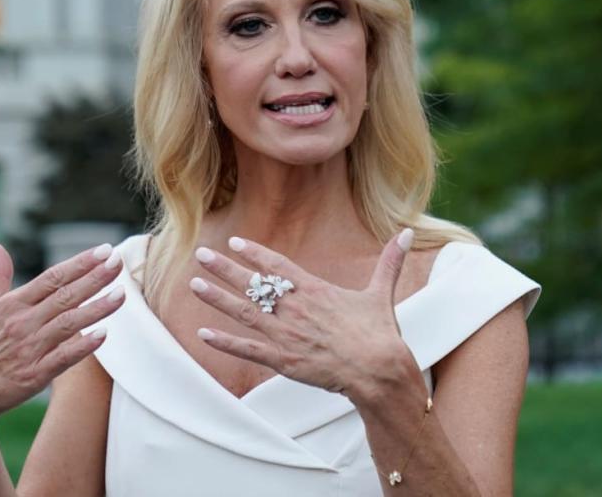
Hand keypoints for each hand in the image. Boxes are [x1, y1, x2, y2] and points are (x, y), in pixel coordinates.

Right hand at [0, 241, 124, 427]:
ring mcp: (28, 349)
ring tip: (122, 294)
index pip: (52, 278)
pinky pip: (63, 358)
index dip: (79, 263)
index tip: (104, 250)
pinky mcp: (33, 376)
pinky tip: (104, 334)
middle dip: (94, 278)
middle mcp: (21, 323)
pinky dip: (83, 346)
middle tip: (118, 262)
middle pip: (65, 296)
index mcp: (12, 304)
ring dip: (97, 309)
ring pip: (69, 324)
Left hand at [189, 229, 416, 401]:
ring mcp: (286, 334)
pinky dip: (225, 341)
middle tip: (200, 254)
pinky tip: (203, 333)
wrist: (379, 370)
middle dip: (224, 269)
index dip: (254, 253)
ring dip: (217, 298)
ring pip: (244, 312)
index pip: (277, 266)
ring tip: (194, 284)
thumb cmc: (380, 333)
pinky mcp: (283, 360)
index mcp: (315, 290)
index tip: (234, 243)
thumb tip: (407, 232)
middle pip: (252, 284)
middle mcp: (295, 308)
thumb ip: (389, 262)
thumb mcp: (381, 293)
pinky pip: (247, 349)